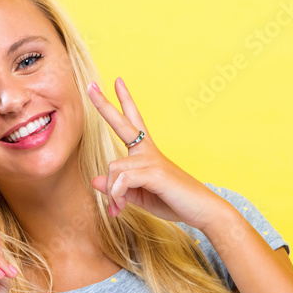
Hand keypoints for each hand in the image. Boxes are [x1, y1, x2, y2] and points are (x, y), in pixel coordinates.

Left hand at [86, 77, 230, 231]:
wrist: (201, 211)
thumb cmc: (172, 201)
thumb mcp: (138, 196)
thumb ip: (117, 188)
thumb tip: (94, 180)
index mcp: (145, 152)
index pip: (132, 121)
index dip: (125, 101)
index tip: (117, 82)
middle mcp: (148, 151)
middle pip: (122, 123)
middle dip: (104, 105)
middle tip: (90, 86)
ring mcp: (152, 160)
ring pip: (114, 168)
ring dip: (111, 192)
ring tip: (117, 209)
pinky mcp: (155, 173)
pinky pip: (122, 180)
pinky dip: (117, 196)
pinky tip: (120, 208)